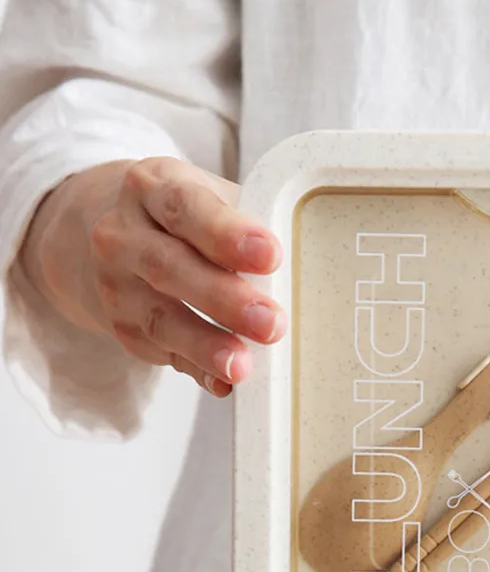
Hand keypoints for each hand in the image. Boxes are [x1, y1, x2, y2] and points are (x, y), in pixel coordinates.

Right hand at [21, 156, 285, 395]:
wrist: (104, 230)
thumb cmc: (183, 216)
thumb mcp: (206, 198)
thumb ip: (246, 226)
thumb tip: (302, 271)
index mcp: (153, 188)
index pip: (186, 207)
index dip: (228, 233)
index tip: (271, 255)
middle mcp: (123, 235)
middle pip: (170, 267)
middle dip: (224, 299)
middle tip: (271, 323)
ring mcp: (117, 285)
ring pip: (160, 318)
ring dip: (205, 345)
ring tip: (242, 365)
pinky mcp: (124, 328)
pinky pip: (163, 353)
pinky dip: (196, 369)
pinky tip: (224, 383)